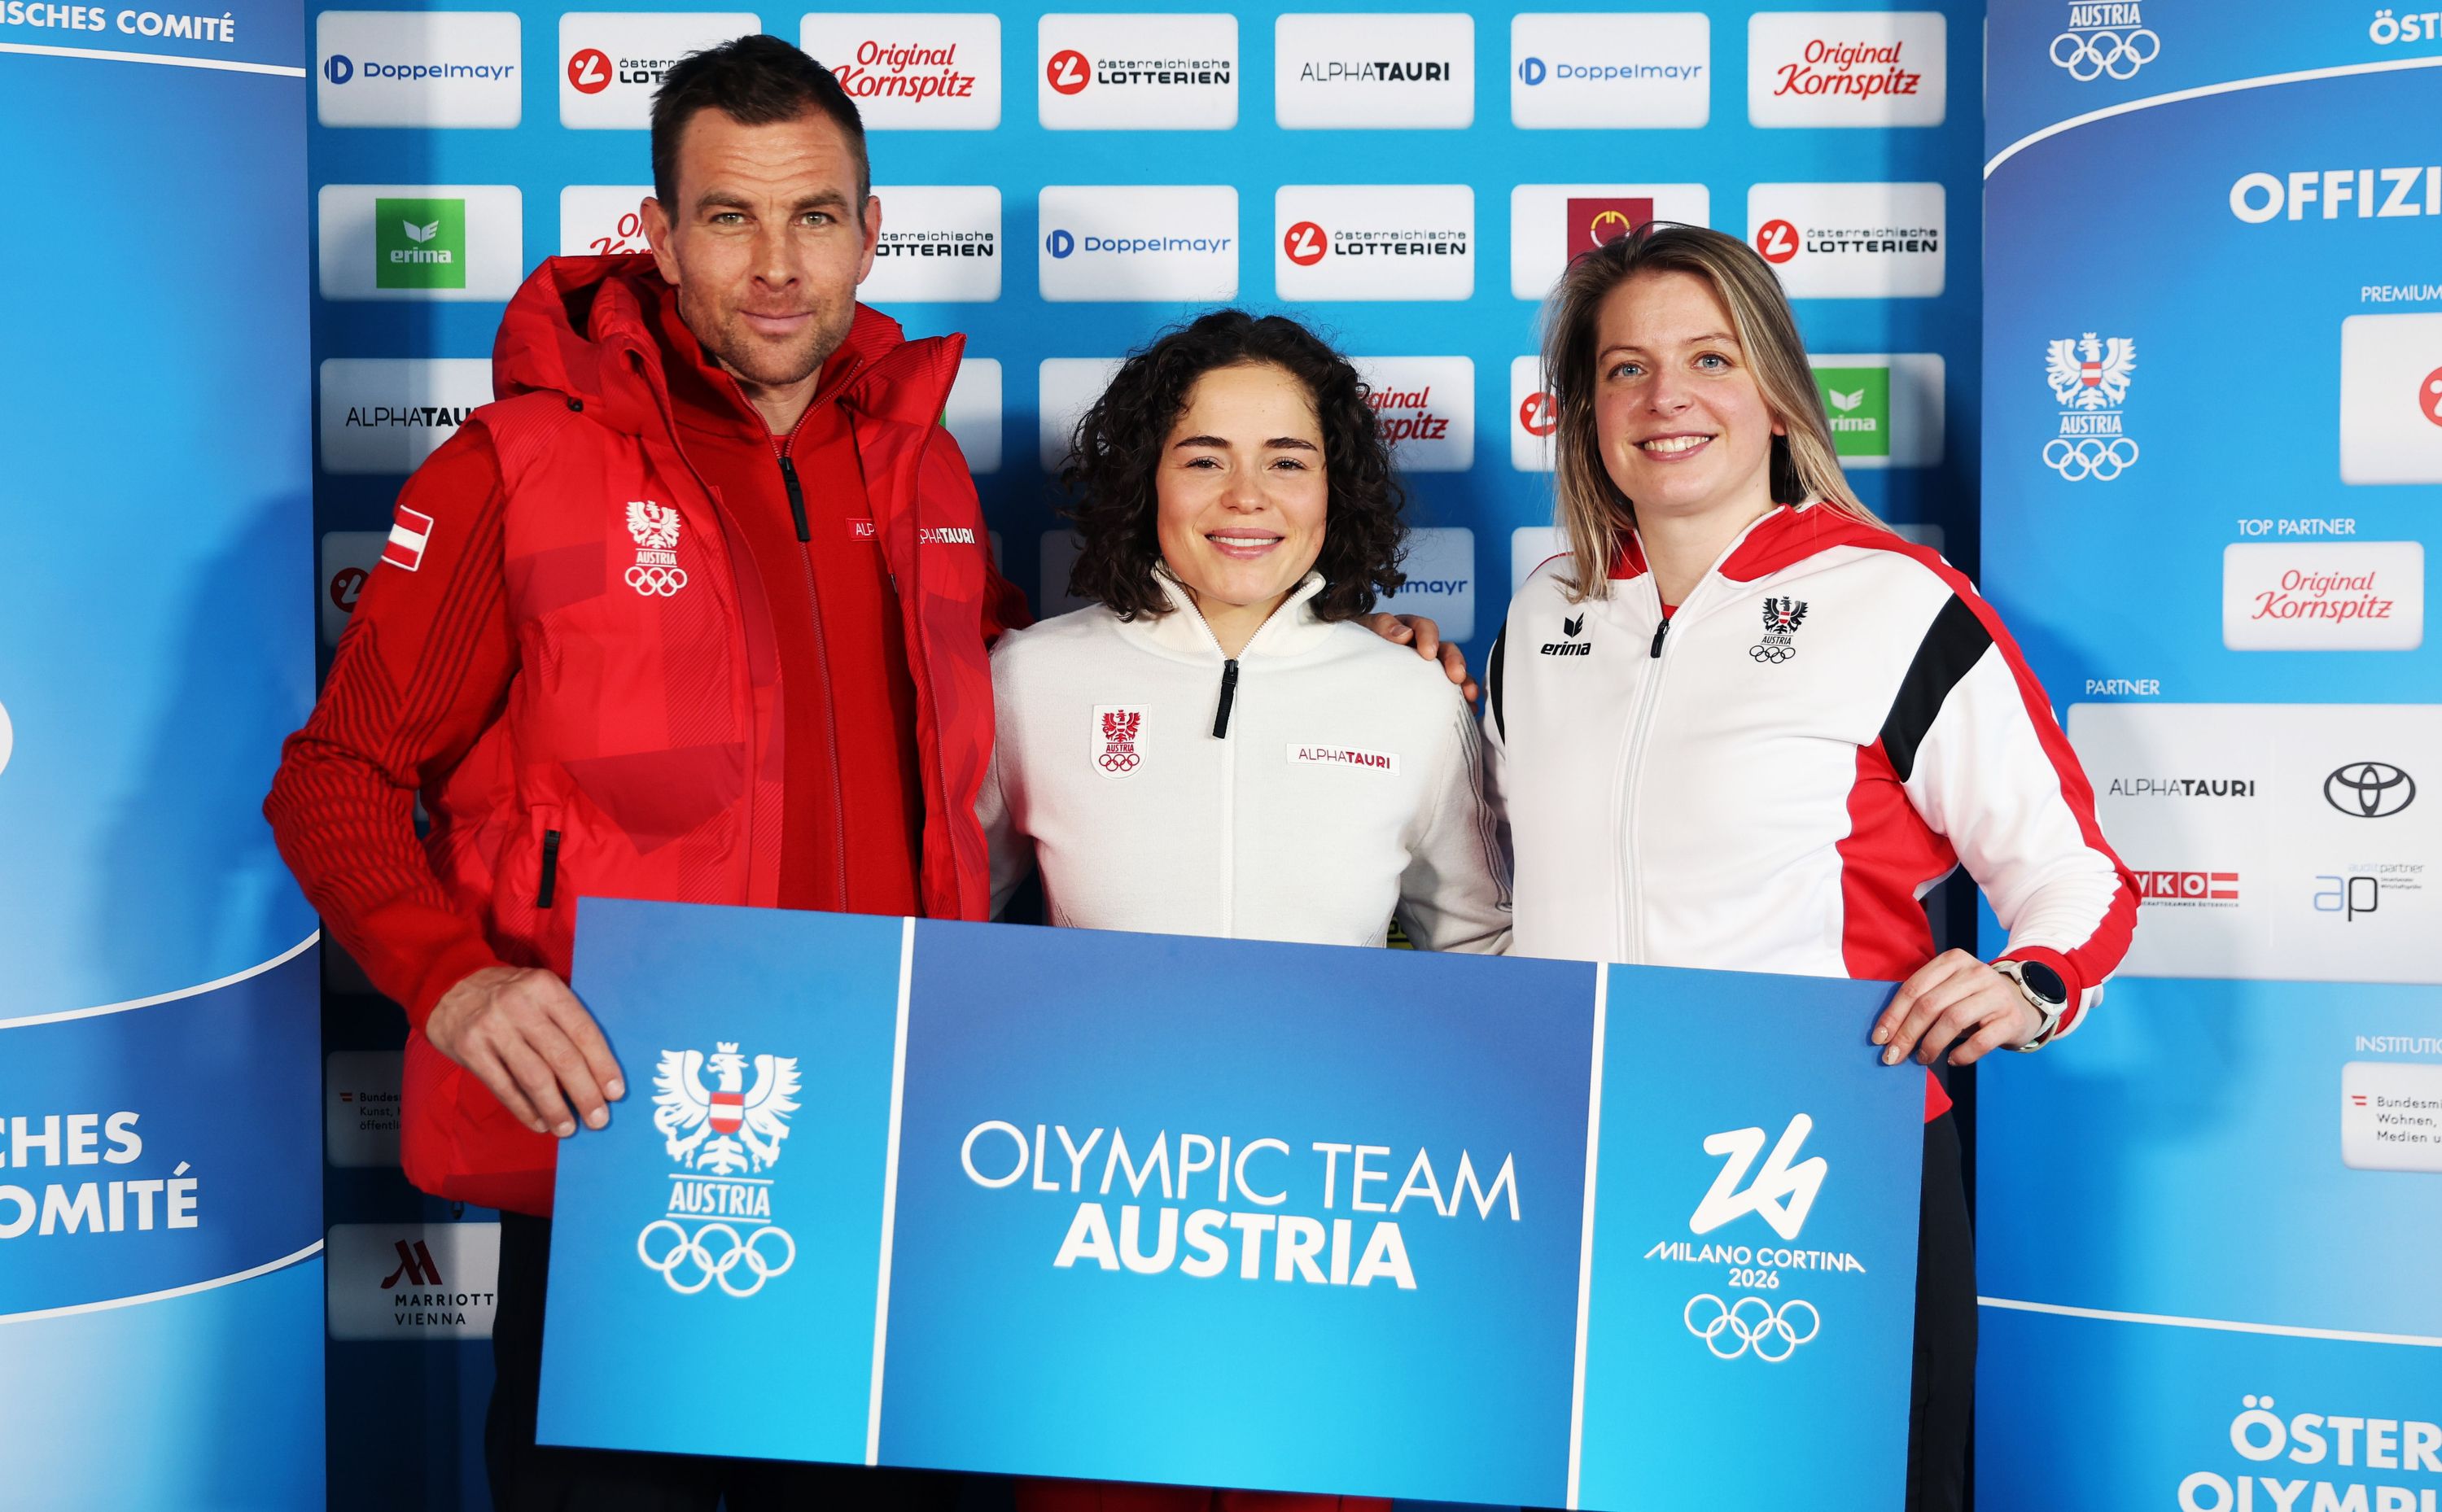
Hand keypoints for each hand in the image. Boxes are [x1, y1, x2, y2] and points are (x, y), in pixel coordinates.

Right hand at [425, 966, 624, 1137]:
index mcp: (545, 988)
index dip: (603, 1065)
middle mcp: (520, 1005)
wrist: (447, 983)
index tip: (616, 1093)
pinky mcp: (469, 1048)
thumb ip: (563, 1021)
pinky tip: (539, 1123)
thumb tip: (596, 1071)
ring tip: (568, 1129)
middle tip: (599, 1120)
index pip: (584, 1031)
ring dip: (556, 1108)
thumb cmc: (507, 994)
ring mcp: (492, 1027)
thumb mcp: (538, 991)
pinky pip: (504, 1087)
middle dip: (585, 1094)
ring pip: (534, 1077)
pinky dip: (524, 1109)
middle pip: (562, 1058)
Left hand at [1362, 612, 1477, 701]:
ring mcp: (1429, 668)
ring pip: (1453, 670)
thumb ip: (1381, 627)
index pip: (1422, 627)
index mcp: (1405, 629)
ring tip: (1470, 695)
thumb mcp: (1362, 631)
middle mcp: (1421, 647)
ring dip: (1465, 681)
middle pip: (1445, 649)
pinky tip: (1469, 709)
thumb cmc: (1353, 646)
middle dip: (1453, 661)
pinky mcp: (1431, 688)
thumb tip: (1403, 634)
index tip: (1427, 653)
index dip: (1428, 637)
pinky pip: (1452, 692)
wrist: (1345, 672)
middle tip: (1456, 675)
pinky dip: (1463, 699)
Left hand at [1871, 950, 2041, 1067]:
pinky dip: (1962, 1054)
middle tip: (1893, 1056)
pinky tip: (1952, 1060)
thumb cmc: (1974, 1001)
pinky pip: (1981, 1040)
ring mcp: (1996, 994)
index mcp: (1953, 960)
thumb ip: (1923, 1001)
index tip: (1879, 1038)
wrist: (2023, 1004)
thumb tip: (1888, 1033)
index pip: (1914, 987)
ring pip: (1953, 1020)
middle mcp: (1975, 972)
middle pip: (1930, 1005)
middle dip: (1906, 1034)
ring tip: (1923, 1058)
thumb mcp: (1949, 990)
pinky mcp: (2011, 1019)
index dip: (1893, 1015)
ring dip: (1931, 1044)